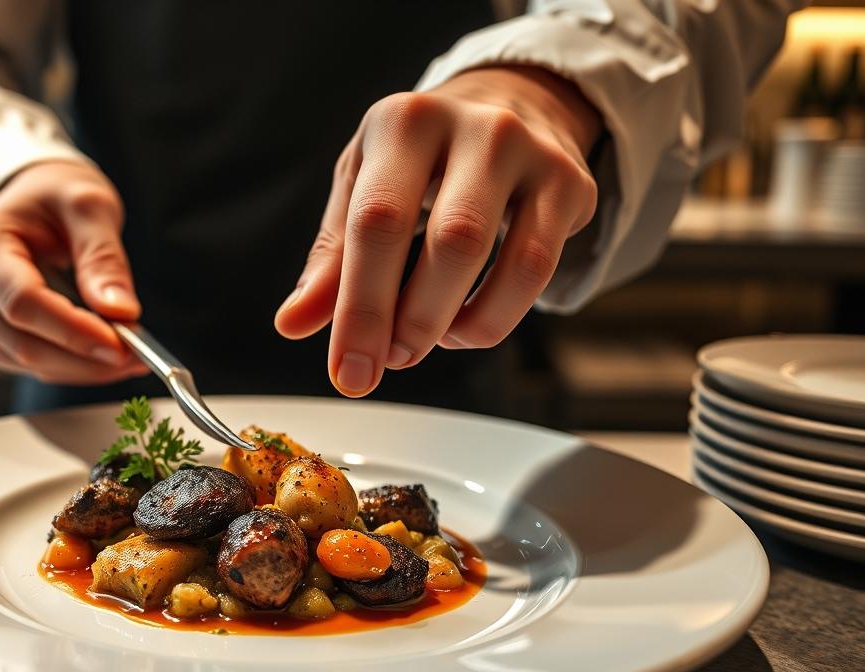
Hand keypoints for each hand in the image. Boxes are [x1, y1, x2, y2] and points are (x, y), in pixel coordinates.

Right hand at [0, 161, 148, 383]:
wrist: (30, 200)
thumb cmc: (54, 197)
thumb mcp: (87, 206)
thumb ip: (103, 256)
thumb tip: (120, 311)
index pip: (23, 302)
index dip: (72, 330)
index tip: (120, 344)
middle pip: (23, 343)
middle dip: (86, 357)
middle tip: (138, 355)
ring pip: (28, 362)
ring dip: (83, 367)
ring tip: (131, 354)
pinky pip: (31, 363)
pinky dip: (72, 365)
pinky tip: (105, 353)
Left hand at [275, 66, 601, 396]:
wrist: (506, 105)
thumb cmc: (416, 162)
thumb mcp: (361, 190)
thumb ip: (331, 261)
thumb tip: (293, 323)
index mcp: (403, 122)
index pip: (377, 223)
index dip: (361, 309)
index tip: (350, 373)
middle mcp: (475, 126)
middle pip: (451, 243)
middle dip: (416, 321)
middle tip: (391, 360)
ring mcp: (532, 152)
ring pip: (512, 261)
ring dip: (463, 325)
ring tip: (426, 341)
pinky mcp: (571, 182)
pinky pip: (541, 270)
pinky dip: (498, 315)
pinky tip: (466, 326)